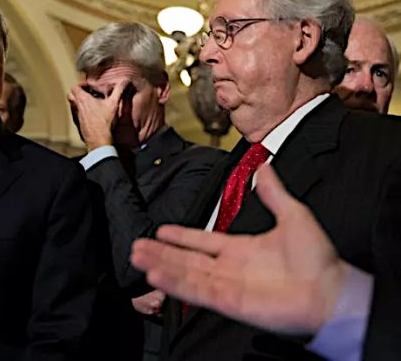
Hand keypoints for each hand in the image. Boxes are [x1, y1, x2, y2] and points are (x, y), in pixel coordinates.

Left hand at [68, 80, 127, 150]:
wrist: (99, 141)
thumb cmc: (104, 123)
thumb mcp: (114, 104)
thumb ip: (119, 90)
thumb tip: (125, 81)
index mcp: (83, 100)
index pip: (75, 87)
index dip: (82, 84)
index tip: (90, 86)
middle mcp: (77, 108)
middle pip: (71, 95)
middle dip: (78, 92)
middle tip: (88, 93)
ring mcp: (77, 117)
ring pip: (73, 106)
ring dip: (80, 102)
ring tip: (92, 103)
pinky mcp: (79, 126)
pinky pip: (77, 115)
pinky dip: (82, 112)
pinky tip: (93, 115)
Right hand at [131, 165, 348, 334]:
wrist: (330, 289)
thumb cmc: (316, 257)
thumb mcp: (293, 214)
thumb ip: (273, 192)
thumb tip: (265, 165)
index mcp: (240, 248)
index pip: (202, 240)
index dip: (181, 236)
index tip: (161, 229)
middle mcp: (228, 267)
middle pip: (186, 259)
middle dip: (161, 252)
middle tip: (137, 245)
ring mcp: (226, 285)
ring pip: (185, 274)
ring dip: (161, 265)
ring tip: (137, 256)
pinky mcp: (229, 301)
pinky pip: (196, 291)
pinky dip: (174, 283)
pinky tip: (156, 274)